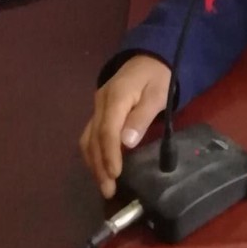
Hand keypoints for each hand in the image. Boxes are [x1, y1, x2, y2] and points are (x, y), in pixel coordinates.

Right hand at [79, 55, 170, 198]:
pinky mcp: (99, 110)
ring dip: (93, 162)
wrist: (151, 57)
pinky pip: (91, 134)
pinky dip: (94, 153)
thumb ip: (142, 116)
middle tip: (108, 190)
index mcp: (115, 96)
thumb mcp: (157, 94)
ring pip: (88, 138)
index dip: (109, 154)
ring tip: (104, 184)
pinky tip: (101, 167)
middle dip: (99, 166)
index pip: (107, 131)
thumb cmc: (158, 76)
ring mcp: (98, 106)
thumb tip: (126, 143)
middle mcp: (101, 102)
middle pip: (93, 138)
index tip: (115, 175)